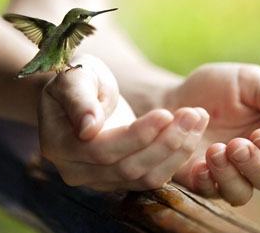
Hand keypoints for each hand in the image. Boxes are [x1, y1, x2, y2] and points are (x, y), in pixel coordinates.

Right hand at [38, 54, 208, 190]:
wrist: (82, 97)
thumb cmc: (78, 82)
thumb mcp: (73, 79)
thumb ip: (78, 100)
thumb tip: (89, 128)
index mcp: (60, 147)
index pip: (103, 149)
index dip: (137, 135)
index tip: (166, 113)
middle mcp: (78, 172)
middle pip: (128, 168)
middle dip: (165, 142)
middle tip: (192, 115)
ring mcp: (101, 180)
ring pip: (146, 177)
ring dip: (177, 151)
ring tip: (198, 120)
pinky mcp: (122, 180)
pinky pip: (154, 176)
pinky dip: (177, 157)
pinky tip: (193, 132)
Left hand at [165, 63, 259, 205]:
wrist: (176, 98)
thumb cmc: (217, 87)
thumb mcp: (248, 82)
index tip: (259, 135)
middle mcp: (255, 160)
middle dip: (254, 165)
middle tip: (236, 145)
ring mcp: (228, 174)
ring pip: (241, 193)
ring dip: (231, 177)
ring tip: (215, 151)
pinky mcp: (202, 180)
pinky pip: (210, 193)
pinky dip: (207, 182)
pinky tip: (199, 166)